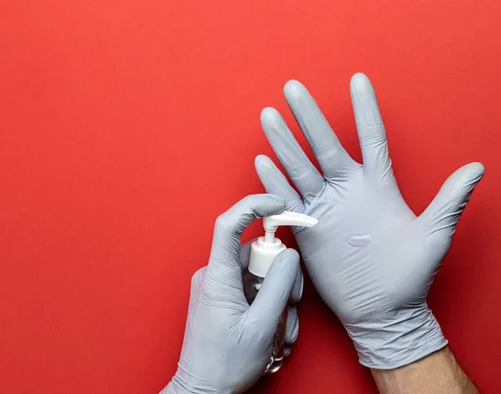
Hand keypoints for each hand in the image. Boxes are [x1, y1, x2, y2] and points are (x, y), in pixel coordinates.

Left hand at [162, 195, 302, 393]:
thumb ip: (278, 287)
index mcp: (217, 277)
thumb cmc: (225, 364)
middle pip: (254, 253)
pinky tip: (271, 327)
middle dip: (278, 275)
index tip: (279, 204)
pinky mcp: (221, 296)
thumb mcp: (261, 327)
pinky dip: (266, 301)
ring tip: (278, 328)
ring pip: (256, 272)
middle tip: (288, 306)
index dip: (254, 206)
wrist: (201, 388)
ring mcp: (216, 286)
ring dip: (274, 295)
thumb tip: (291, 255)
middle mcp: (213, 275)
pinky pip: (250, 286)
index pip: (229, 224)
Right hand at [255, 73, 483, 368]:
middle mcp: (348, 191)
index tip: (358, 79)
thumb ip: (450, 200)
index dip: (365, 109)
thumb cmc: (411, 274)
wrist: (383, 310)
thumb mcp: (434, 235)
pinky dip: (274, 183)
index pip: (371, 138)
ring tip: (270, 116)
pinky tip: (262, 162)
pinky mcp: (308, 229)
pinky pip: (288, 201)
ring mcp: (325, 209)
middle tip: (293, 89)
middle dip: (309, 117)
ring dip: (284, 143)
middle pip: (324, 145)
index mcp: (378, 186)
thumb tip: (477, 166)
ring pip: (300, 168)